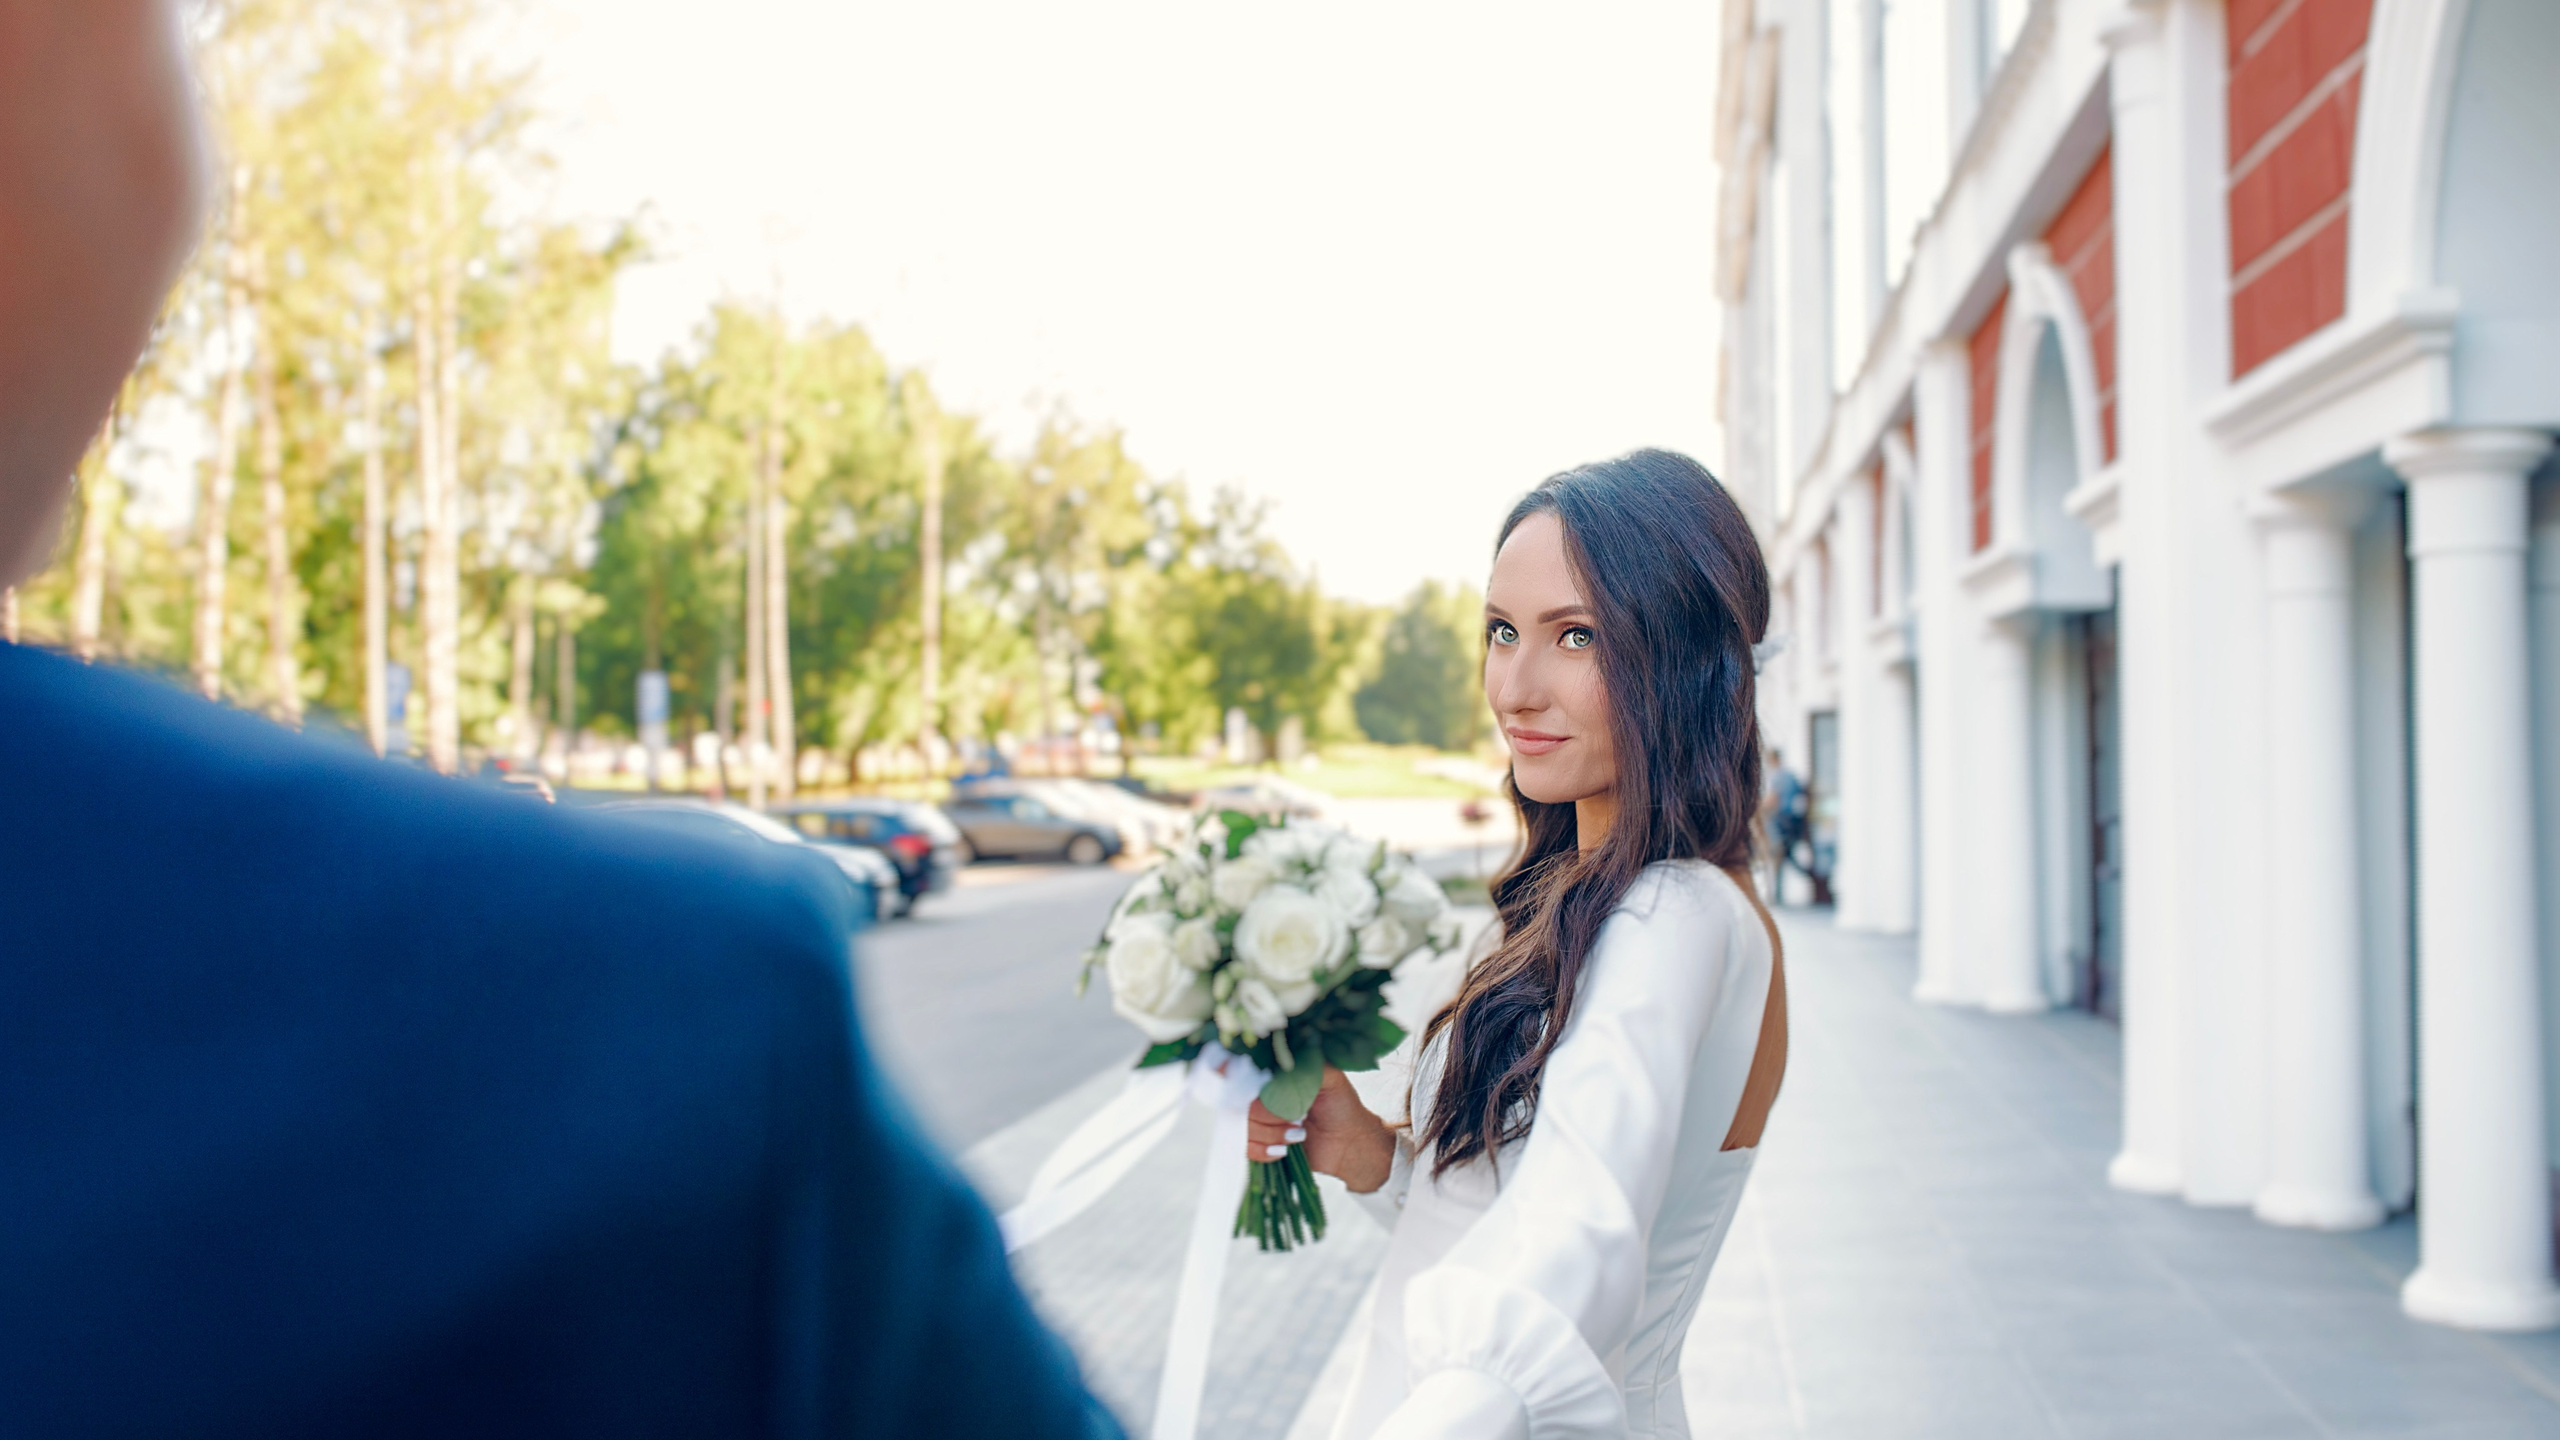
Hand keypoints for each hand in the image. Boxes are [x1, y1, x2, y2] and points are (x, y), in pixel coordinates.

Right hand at [1245, 1065, 1397, 1193]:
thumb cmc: (1341, 1105)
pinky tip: (1285, 1150)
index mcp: (1274, 1074)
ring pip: (1244, 1127)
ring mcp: (1257, 1120)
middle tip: (1299, 1117)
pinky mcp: (1258, 1144)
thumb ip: (1308, 1064)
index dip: (1239, 1078)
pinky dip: (1265, 1151)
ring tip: (1299, 1134)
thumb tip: (1280, 1064)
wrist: (1350, 1143)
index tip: (1258, 1090)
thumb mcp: (1330, 1077)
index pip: (1244, 1072)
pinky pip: (1246, 1148)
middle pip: (1241, 1103)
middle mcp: (1260, 1095)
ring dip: (1272, 1134)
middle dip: (1270, 1114)